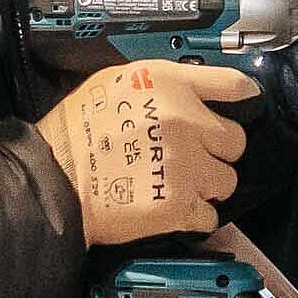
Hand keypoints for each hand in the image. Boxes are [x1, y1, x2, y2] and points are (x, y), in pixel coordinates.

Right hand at [42, 60, 256, 245]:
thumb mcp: (116, 81)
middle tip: (192, 155)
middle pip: (235, 139)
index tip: (245, 105)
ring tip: (178, 184)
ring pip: (226, 180)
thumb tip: (187, 91)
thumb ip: (160, 85)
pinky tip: (171, 208)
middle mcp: (184, 121)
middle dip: (216, 150)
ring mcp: (185, 165)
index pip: (234, 86)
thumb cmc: (74, 132)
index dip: (243, 98)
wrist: (53, 177)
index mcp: (169, 85)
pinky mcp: (179, 205)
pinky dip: (194, 216)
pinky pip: (209, 215)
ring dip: (207, 185)